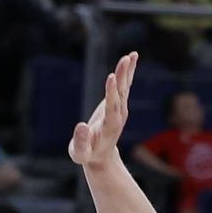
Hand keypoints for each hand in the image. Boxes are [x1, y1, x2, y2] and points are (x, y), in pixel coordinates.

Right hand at [69, 52, 137, 170]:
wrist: (100, 157)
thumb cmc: (87, 154)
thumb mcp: (80, 153)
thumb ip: (80, 142)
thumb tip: (81, 126)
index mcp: (109, 126)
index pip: (112, 107)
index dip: (112, 92)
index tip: (111, 77)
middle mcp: (118, 115)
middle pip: (121, 93)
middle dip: (122, 76)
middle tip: (125, 60)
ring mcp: (120, 109)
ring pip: (124, 87)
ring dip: (127, 71)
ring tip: (131, 55)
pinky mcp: (118, 103)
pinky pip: (124, 85)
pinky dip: (127, 72)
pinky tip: (131, 58)